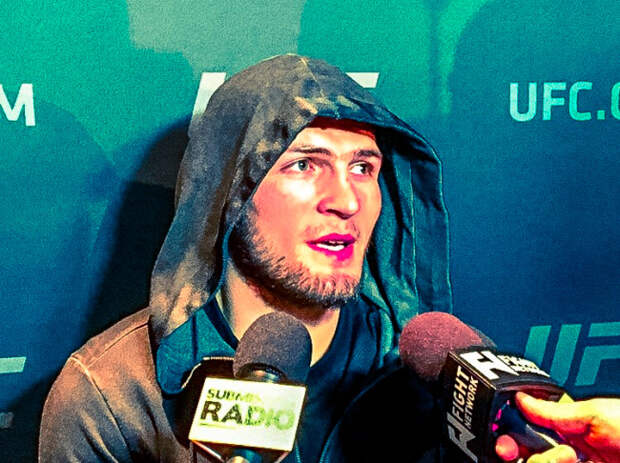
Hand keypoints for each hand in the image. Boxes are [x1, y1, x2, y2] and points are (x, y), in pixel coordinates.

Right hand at [496, 392, 619, 462]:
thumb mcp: (597, 414)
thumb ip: (555, 410)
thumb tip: (521, 398)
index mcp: (568, 429)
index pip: (524, 429)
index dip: (508, 432)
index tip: (504, 435)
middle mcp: (567, 453)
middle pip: (521, 454)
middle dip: (515, 450)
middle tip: (517, 450)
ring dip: (545, 460)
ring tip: (571, 457)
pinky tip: (573, 462)